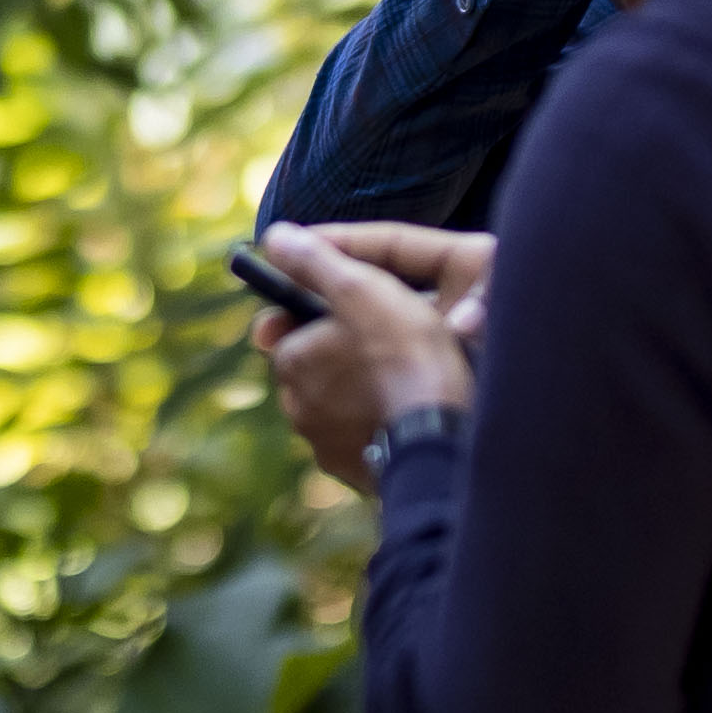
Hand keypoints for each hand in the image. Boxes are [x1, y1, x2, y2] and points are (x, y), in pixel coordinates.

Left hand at [256, 222, 485, 495]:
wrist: (438, 439)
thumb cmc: (403, 356)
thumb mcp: (359, 288)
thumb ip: (314, 260)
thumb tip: (273, 237)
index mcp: (292, 361)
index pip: (295, 330)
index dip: (328, 317)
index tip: (364, 312)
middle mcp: (298, 409)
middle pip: (317, 370)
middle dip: (344, 357)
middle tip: (394, 345)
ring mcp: (327, 448)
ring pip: (340, 407)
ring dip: (363, 393)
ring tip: (407, 380)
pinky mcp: (358, 475)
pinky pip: (364, 441)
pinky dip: (381, 426)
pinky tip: (410, 416)